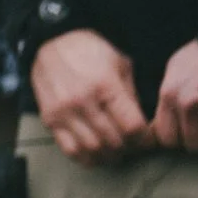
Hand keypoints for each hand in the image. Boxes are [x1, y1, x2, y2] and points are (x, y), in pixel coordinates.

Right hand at [30, 29, 150, 164]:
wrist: (51, 40)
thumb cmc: (91, 51)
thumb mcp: (120, 64)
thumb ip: (131, 96)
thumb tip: (141, 126)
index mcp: (105, 86)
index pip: (133, 128)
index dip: (146, 139)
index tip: (147, 139)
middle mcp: (83, 101)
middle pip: (115, 142)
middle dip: (129, 148)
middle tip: (133, 145)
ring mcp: (64, 112)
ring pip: (93, 150)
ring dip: (109, 155)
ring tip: (115, 150)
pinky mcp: (49, 119)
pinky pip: (70, 150)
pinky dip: (86, 157)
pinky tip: (95, 152)